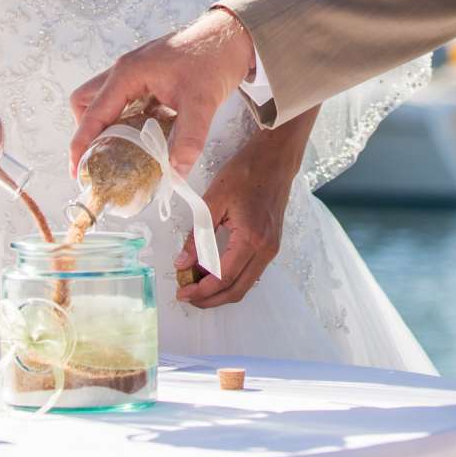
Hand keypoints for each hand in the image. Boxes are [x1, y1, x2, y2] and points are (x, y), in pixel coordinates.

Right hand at [69, 7, 256, 181]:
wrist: (233, 36)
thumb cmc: (214, 59)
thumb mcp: (202, 102)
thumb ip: (188, 139)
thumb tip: (175, 174)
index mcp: (128, 74)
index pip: (92, 113)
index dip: (81, 144)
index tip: (78, 171)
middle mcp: (125, 72)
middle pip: (87, 103)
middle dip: (89, 131)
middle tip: (104, 156)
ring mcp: (136, 74)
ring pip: (105, 101)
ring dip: (109, 126)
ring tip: (125, 151)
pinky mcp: (149, 79)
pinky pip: (126, 102)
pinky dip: (128, 121)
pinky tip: (147, 138)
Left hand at [173, 135, 295, 309]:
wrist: (275, 157)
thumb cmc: (245, 172)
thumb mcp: (214, 199)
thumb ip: (197, 235)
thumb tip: (181, 263)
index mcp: (251, 239)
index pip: (223, 278)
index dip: (200, 291)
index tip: (180, 292)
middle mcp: (266, 250)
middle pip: (237, 291)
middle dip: (210, 299)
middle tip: (187, 296)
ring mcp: (272, 249)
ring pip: (246, 285)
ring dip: (221, 291)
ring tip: (196, 285)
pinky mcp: (272, 244)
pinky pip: (251, 272)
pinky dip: (232, 279)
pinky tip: (213, 271)